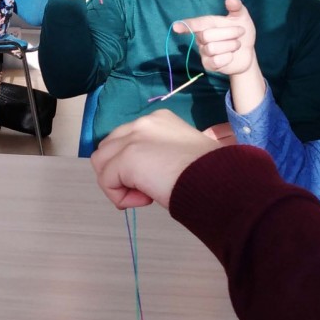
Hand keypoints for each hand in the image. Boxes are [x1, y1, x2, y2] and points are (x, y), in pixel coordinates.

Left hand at [89, 109, 218, 208]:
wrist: (218, 180)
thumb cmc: (210, 174)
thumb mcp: (183, 154)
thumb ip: (159, 154)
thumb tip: (142, 173)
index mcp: (159, 119)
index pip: (126, 139)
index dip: (133, 165)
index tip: (155, 180)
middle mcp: (143, 123)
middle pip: (108, 149)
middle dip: (119, 173)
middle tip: (145, 191)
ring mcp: (133, 138)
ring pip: (101, 164)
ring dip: (117, 185)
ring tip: (144, 196)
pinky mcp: (126, 157)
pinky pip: (106, 182)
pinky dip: (120, 197)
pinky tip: (145, 200)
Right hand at [176, 0, 265, 114]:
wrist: (248, 52)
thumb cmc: (241, 33)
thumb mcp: (242, 18)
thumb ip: (237, 7)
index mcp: (208, 24)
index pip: (195, 24)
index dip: (185, 25)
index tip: (176, 27)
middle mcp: (202, 38)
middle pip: (206, 35)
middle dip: (228, 33)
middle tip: (240, 33)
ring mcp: (204, 52)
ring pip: (212, 48)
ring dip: (230, 45)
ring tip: (237, 45)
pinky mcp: (209, 65)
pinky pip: (216, 61)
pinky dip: (228, 57)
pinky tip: (231, 56)